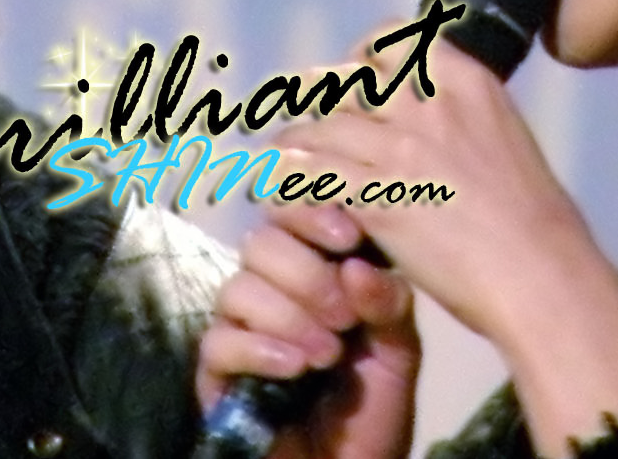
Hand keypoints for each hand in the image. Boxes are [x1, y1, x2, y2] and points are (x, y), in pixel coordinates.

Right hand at [197, 203, 418, 458]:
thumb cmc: (374, 406)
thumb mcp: (398, 352)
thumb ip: (388, 304)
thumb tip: (357, 266)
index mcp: (316, 266)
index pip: (295, 210)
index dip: (314, 213)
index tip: (349, 237)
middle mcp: (273, 286)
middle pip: (262, 242)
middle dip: (307, 274)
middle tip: (344, 318)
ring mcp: (242, 325)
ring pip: (238, 286)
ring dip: (287, 316)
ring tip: (327, 355)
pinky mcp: (219, 369)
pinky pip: (220, 340)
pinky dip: (260, 349)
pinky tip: (295, 369)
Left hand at [275, 38, 617, 454]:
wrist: (540, 274)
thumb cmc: (533, 219)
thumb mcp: (504, 135)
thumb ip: (461, 114)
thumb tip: (428, 112)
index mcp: (466, 80)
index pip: (391, 37)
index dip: (360, 57)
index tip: (352, 81)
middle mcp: (429, 103)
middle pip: (345, 76)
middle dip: (320, 97)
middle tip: (312, 123)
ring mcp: (402, 148)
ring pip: (320, 125)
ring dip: (297, 142)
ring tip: (283, 158)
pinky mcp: (378, 197)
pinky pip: (313, 172)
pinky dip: (291, 178)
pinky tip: (282, 187)